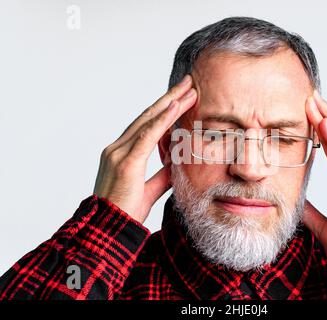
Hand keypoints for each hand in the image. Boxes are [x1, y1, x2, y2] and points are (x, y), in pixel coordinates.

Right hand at [93, 75, 196, 223]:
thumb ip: (162, 175)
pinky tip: (175, 106)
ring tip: (189, 88)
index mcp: (122, 153)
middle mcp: (118, 148)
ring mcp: (118, 153)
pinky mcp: (125, 162)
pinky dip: (162, 120)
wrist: (108, 231)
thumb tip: (177, 164)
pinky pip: (146, 135)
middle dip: (170, 98)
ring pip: (148, 120)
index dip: (165, 110)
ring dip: (170, 103)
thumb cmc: (125, 212)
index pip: (147, 125)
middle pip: (148, 116)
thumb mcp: (150, 190)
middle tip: (189, 82)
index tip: (182, 98)